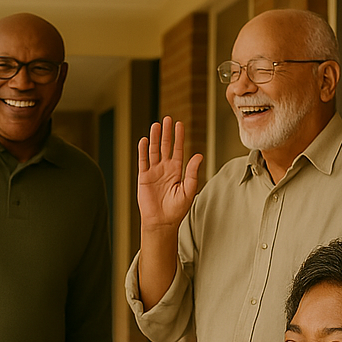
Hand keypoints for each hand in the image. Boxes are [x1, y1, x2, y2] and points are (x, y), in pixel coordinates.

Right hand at [137, 117, 201, 232]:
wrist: (162, 222)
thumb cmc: (176, 210)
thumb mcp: (189, 190)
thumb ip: (193, 172)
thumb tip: (198, 155)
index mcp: (177, 171)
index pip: (178, 149)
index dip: (178, 137)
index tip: (180, 124)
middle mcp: (165, 169)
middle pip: (165, 146)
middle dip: (167, 133)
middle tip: (168, 119)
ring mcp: (153, 172)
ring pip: (154, 151)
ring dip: (155, 138)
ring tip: (156, 125)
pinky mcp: (143, 177)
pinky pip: (143, 161)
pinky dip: (143, 150)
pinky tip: (145, 140)